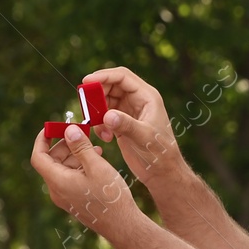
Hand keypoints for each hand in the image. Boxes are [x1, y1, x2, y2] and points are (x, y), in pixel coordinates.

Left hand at [30, 123, 139, 234]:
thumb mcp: (97, 166)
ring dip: (74, 154)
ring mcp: (65, 197)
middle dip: (64, 145)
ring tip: (94, 147)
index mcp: (58, 182)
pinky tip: (96, 160)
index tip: (53, 127)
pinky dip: (79, 166)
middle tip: (80, 133)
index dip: (42, 139)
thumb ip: (81, 147)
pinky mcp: (74, 200)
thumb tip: (69, 130)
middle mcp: (57, 191)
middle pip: (51, 161)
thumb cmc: (110, 197)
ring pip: (62, 169)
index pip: (38, 157)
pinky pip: (71, 178)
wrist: (122, 226)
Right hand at [80, 66, 183, 186]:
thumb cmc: (160, 153)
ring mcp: (129, 111)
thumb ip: (126, 125)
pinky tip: (105, 138)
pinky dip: (100, 124)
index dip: (104, 76)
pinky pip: (105, 115)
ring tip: (99, 127)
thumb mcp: (144, 138)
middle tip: (86, 107)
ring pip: (106, 101)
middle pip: (111, 86)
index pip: (123, 77)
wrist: (162, 172)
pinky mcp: (122, 123)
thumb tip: (107, 115)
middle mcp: (138, 100)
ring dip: (97, 112)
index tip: (86, 82)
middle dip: (97, 95)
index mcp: (147, 97)